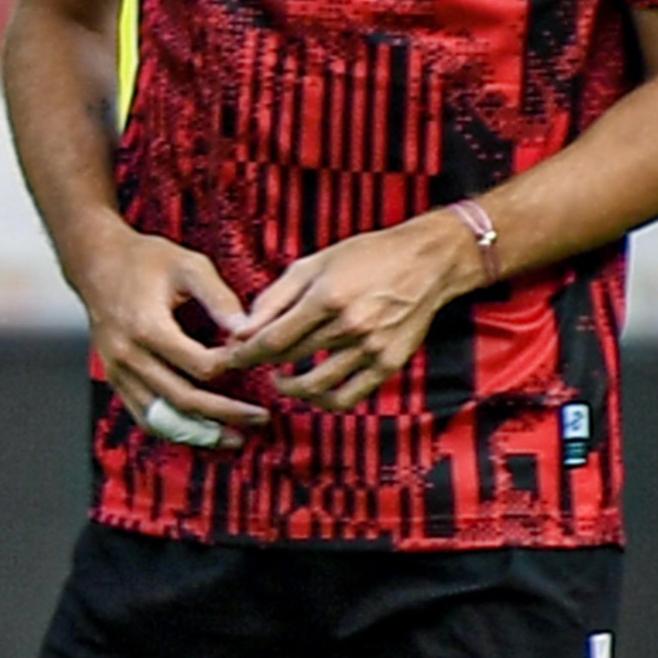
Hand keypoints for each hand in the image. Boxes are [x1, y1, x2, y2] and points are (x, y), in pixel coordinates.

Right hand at [66, 225, 264, 438]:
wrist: (97, 263)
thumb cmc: (146, 260)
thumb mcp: (189, 266)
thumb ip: (221, 299)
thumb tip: (248, 333)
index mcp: (147, 328)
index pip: (199, 366)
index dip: (232, 368)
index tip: (253, 361)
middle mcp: (129, 356)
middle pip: (183, 399)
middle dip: (226, 413)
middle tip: (261, 417)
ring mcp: (118, 372)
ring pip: (162, 417)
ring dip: (200, 433)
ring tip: (234, 438)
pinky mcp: (115, 379)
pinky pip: (144, 416)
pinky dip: (173, 429)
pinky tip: (200, 433)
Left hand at [210, 213, 481, 409]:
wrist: (427, 261)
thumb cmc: (366, 256)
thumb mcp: (314, 263)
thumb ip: (275, 297)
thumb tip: (243, 328)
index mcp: (327, 297)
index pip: (271, 339)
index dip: (244, 353)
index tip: (231, 356)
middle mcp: (349, 326)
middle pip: (288, 360)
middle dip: (260, 365)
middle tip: (249, 362)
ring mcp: (371, 348)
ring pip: (314, 386)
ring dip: (289, 387)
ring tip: (280, 377)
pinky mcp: (389, 364)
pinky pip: (348, 398)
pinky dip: (323, 400)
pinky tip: (313, 388)